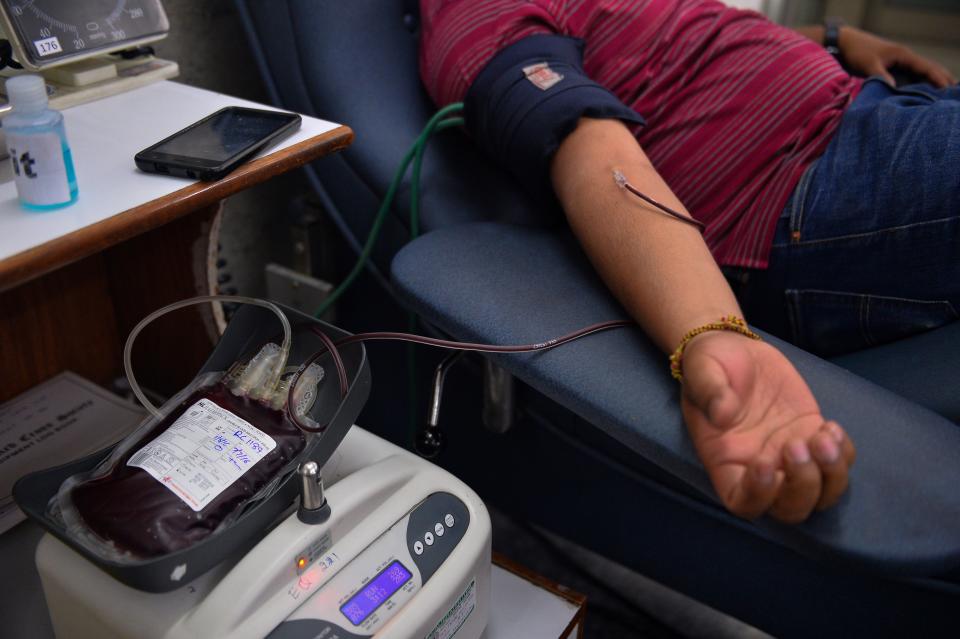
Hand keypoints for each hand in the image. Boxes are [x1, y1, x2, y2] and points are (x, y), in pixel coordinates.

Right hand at [679, 331, 855, 522]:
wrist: (736, 349)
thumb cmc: (710, 363)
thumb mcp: (701, 368)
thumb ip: (710, 390)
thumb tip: (723, 413)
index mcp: (725, 461)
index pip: (742, 501)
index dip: (759, 494)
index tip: (765, 461)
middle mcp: (760, 469)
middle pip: (789, 509)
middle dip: (803, 486)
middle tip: (797, 444)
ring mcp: (790, 457)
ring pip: (821, 494)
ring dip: (832, 474)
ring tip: (824, 435)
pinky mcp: (812, 438)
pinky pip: (838, 464)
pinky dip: (844, 454)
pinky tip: (831, 426)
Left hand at [839, 26, 956, 87]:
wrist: (845, 44)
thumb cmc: (857, 52)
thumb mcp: (869, 64)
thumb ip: (881, 76)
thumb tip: (894, 89)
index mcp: (903, 55)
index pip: (926, 67)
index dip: (937, 78)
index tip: (947, 89)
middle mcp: (904, 58)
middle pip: (929, 69)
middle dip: (942, 79)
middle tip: (953, 93)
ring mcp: (899, 63)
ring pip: (921, 74)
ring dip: (932, 83)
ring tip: (943, 95)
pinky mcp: (892, 69)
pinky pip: (910, 77)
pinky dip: (918, 84)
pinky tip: (922, 94)